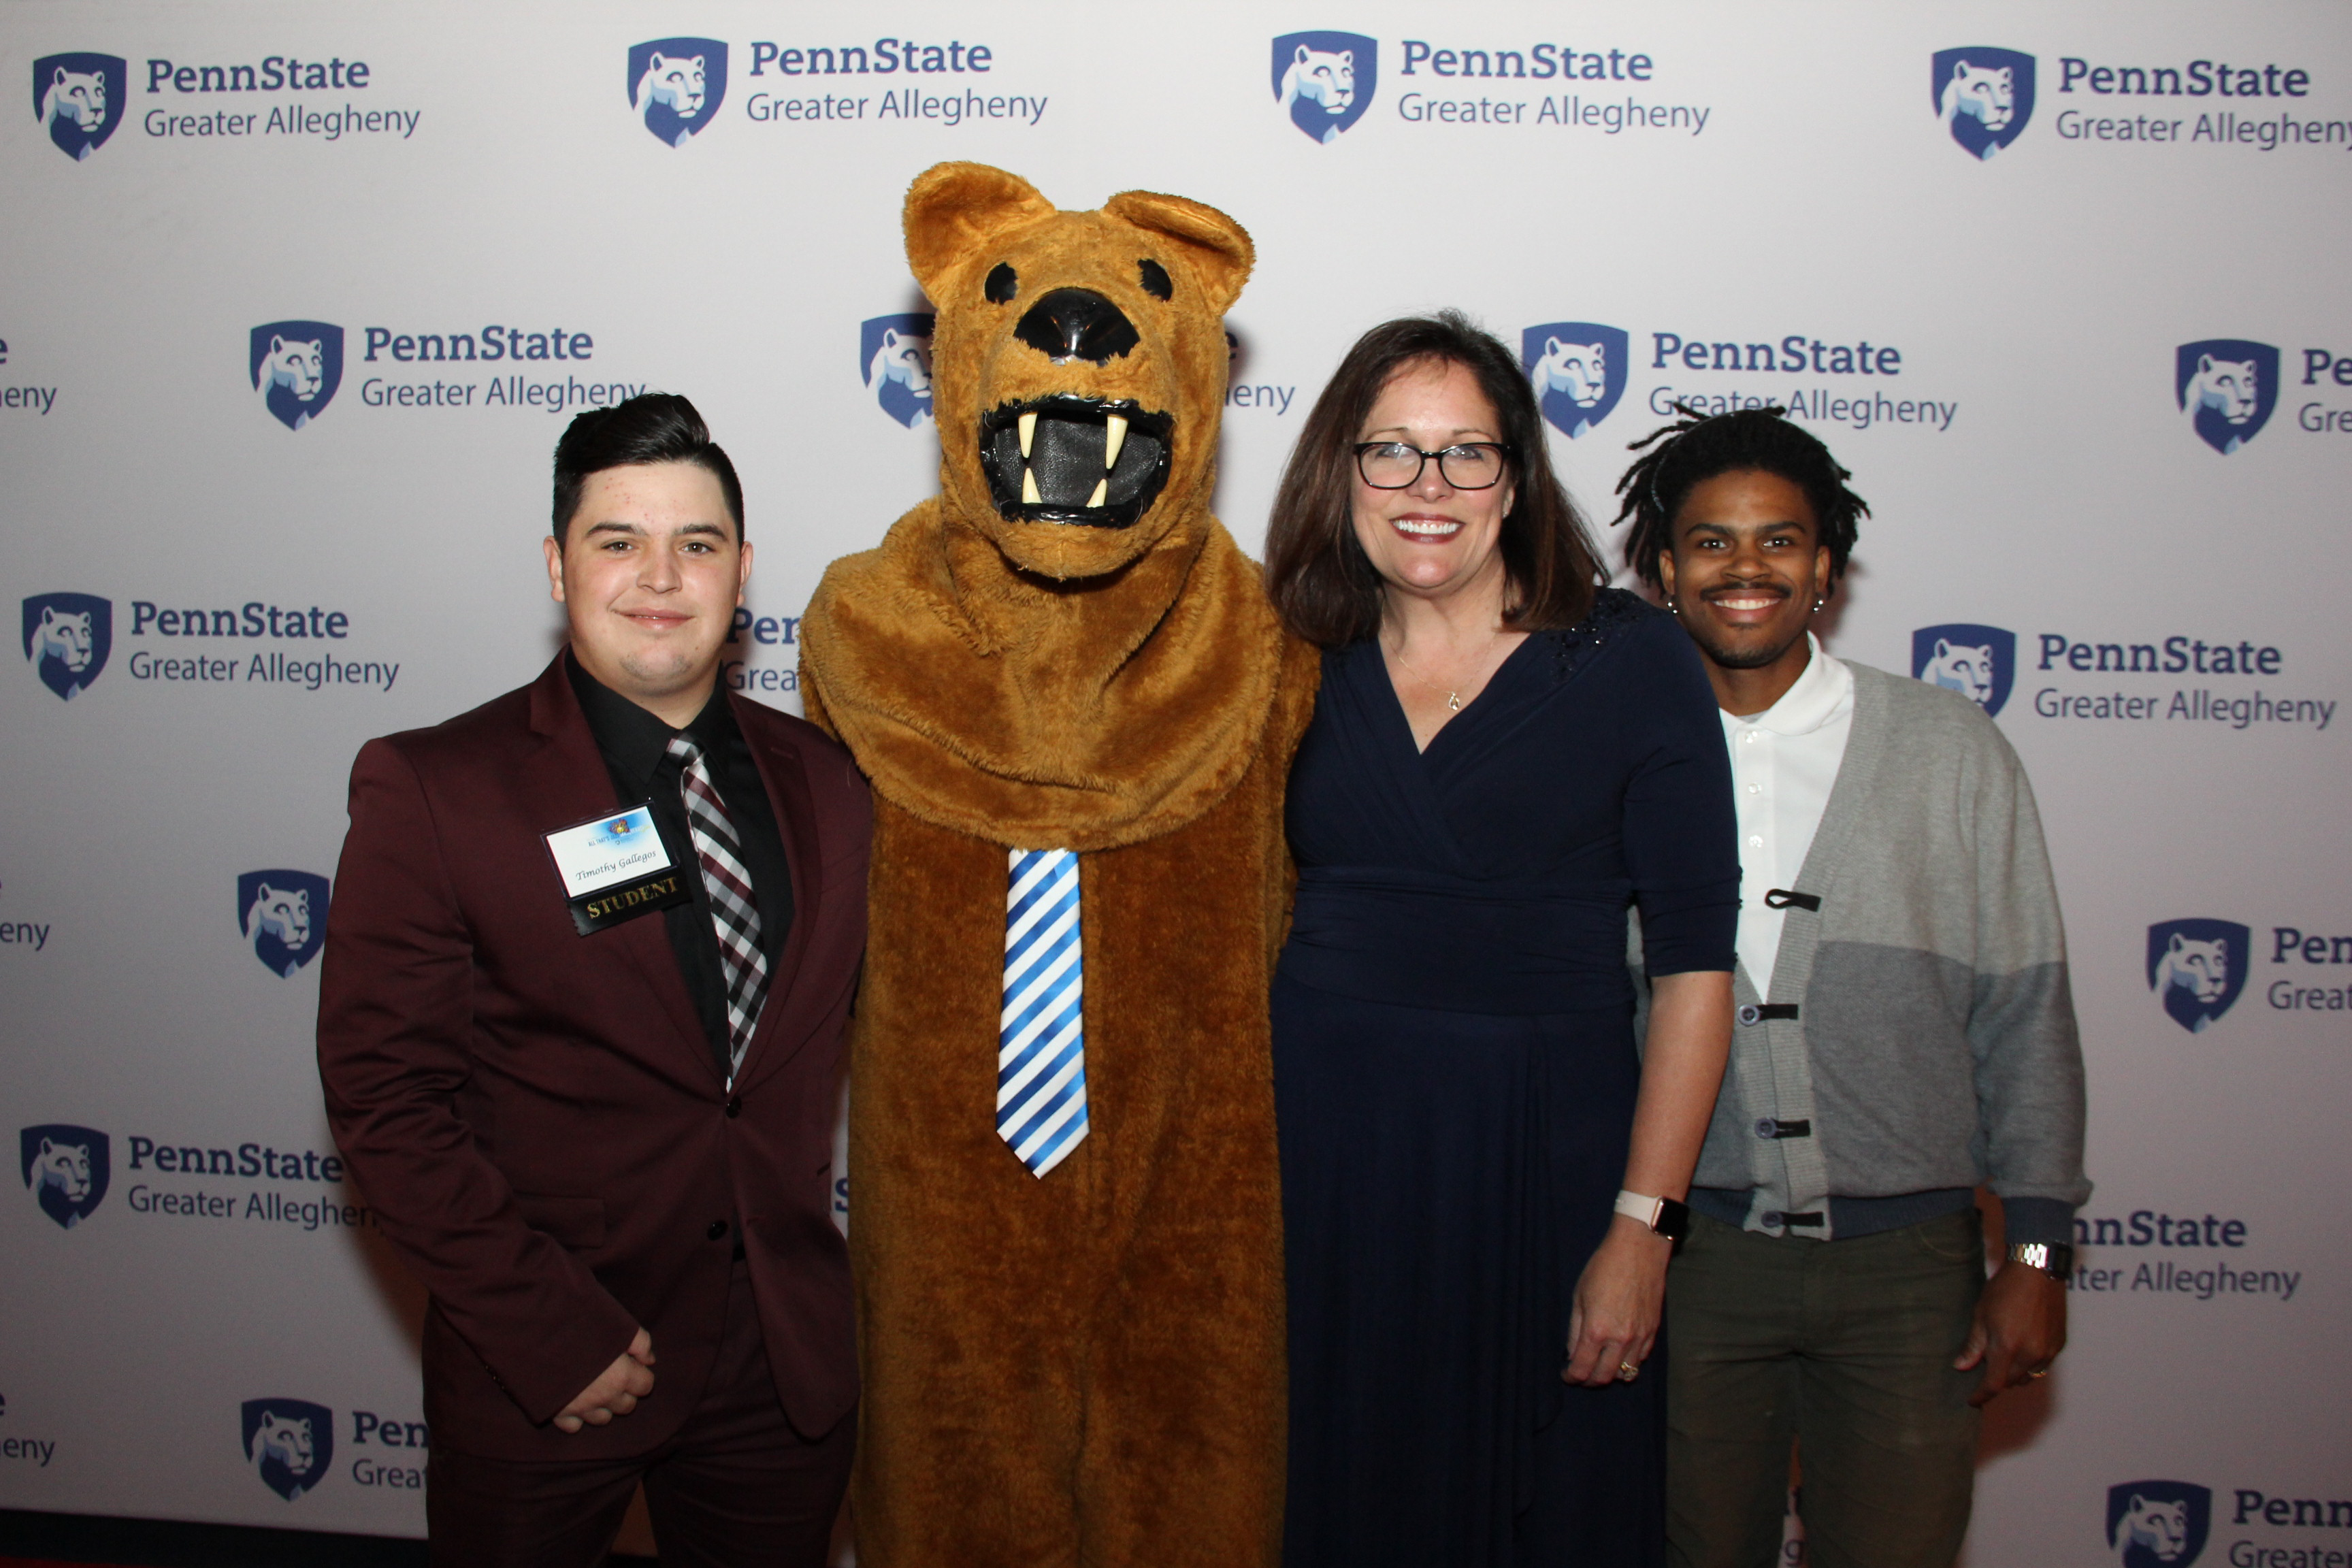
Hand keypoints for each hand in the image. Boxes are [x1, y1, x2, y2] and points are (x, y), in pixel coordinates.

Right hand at [552, 1327, 655, 1432]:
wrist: (534, 1334)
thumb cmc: (578, 1323)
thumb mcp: (616, 1323)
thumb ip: (640, 1342)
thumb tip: (649, 1360)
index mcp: (621, 1376)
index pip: (646, 1386)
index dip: (640, 1374)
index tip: (631, 1364)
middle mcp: (604, 1397)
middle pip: (627, 1406)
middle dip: (624, 1392)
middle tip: (613, 1373)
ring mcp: (580, 1408)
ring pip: (603, 1418)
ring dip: (603, 1405)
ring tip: (594, 1386)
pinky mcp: (557, 1414)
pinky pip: (574, 1426)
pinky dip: (577, 1417)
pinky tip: (574, 1400)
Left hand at [1564, 1216, 1672, 1385]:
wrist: (1639, 1250)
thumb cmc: (1604, 1267)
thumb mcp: (1579, 1296)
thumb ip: (1575, 1329)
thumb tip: (1572, 1353)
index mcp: (1596, 1330)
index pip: (1582, 1369)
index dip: (1571, 1377)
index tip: (1567, 1375)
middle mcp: (1620, 1340)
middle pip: (1604, 1377)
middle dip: (1589, 1380)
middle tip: (1581, 1374)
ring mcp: (1640, 1337)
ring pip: (1626, 1374)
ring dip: (1610, 1374)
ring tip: (1600, 1365)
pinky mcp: (1653, 1332)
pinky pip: (1641, 1359)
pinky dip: (1628, 1363)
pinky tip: (1619, 1354)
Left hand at [1955, 1261, 2065, 1406]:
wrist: (2038, 1270)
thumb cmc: (2005, 1289)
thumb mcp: (1981, 1315)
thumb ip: (1973, 1345)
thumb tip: (1961, 1367)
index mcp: (2007, 1347)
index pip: (1994, 1384)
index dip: (1981, 1396)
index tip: (1972, 1401)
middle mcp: (2030, 1354)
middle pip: (2011, 1382)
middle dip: (1997, 1379)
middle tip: (1985, 1365)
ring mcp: (2048, 1351)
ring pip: (2028, 1376)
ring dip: (2014, 1373)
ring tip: (2003, 1354)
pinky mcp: (2059, 1345)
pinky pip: (2042, 1365)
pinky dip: (2029, 1363)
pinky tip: (2021, 1346)